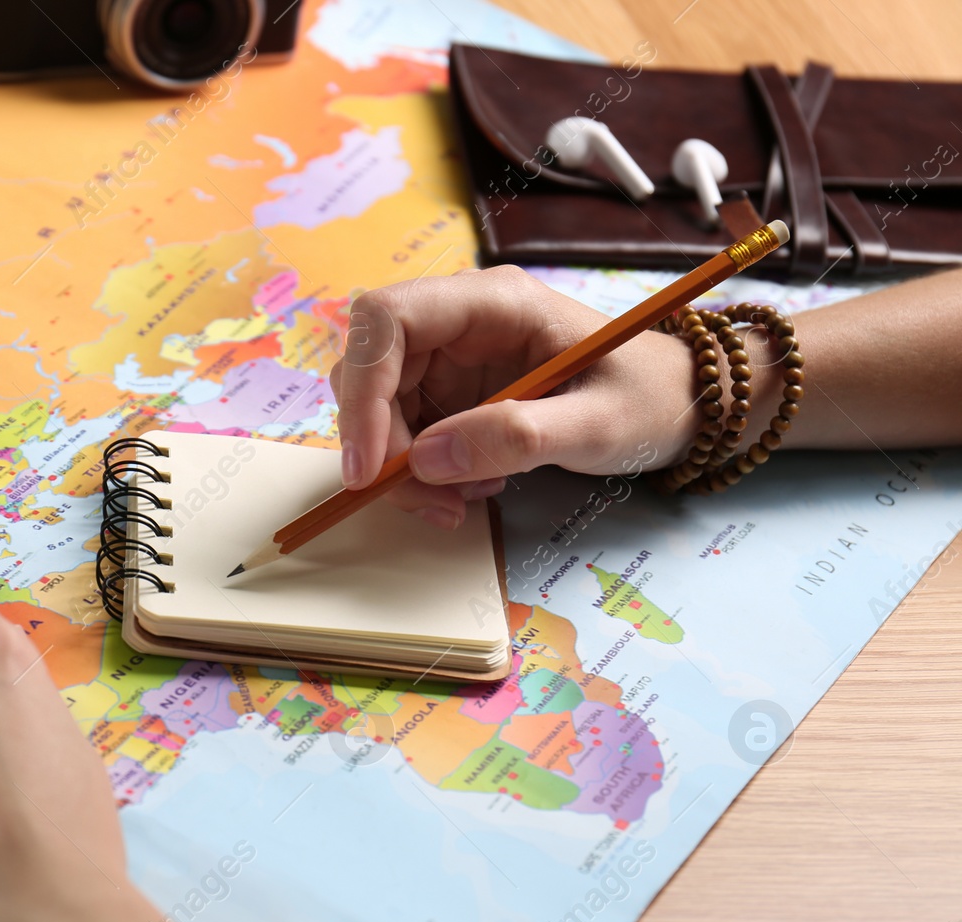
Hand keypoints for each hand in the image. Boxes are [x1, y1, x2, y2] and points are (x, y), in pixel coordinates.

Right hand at [330, 265, 698, 526]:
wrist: (680, 407)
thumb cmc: (650, 400)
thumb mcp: (597, 424)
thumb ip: (516, 438)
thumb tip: (427, 461)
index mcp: (492, 301)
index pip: (386, 320)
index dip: (362, 388)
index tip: (369, 465)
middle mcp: (458, 322)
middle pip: (370, 369)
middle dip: (381, 443)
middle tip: (428, 500)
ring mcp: (451, 360)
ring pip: (380, 408)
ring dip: (403, 467)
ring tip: (461, 501)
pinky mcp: (451, 396)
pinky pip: (406, 434)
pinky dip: (423, 474)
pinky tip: (473, 489)